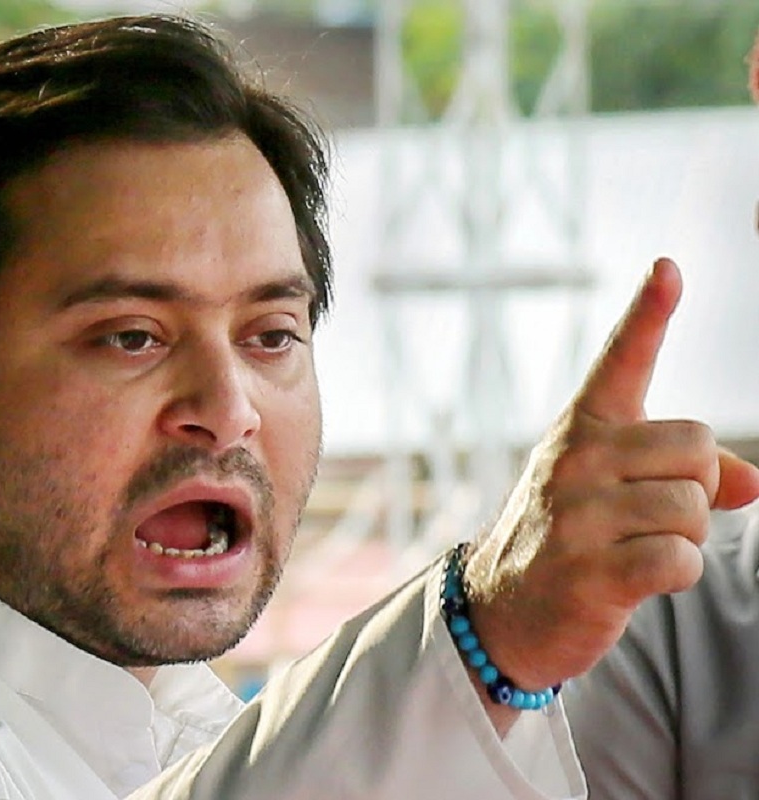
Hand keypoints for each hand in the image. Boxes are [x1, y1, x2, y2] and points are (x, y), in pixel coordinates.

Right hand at [464, 258, 758, 691]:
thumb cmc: (568, 540)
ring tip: (637, 550)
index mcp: (580, 429)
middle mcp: (574, 460)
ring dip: (685, 537)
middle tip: (655, 516)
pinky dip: (677, 573)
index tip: (669, 266)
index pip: (619, 359)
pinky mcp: (586, 571)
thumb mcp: (613, 492)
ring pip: (693, 506)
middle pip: (695, 446)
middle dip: (697, 488)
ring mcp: (575, 515)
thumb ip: (683, 475)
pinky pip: (678, 557)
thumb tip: (757, 484)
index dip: (648, 311)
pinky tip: (640, 579)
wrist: (499, 610)